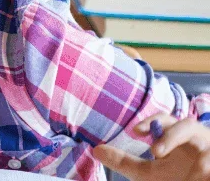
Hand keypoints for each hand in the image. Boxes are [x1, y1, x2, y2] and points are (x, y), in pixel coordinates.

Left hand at [94, 114, 209, 180]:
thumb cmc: (176, 175)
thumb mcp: (148, 172)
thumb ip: (124, 161)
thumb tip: (96, 150)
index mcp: (176, 135)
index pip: (165, 119)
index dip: (152, 121)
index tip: (135, 131)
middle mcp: (196, 139)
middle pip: (187, 125)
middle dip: (171, 137)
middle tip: (155, 152)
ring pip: (208, 146)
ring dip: (199, 158)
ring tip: (189, 175)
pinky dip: (208, 169)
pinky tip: (201, 177)